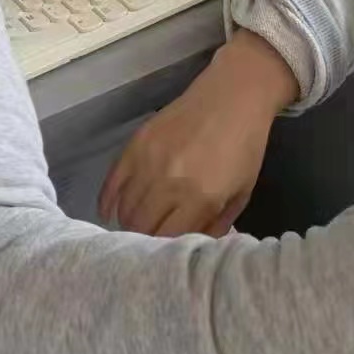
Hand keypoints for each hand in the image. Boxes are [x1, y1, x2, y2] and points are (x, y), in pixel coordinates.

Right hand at [98, 30, 297, 236]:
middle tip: (148, 246)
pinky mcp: (136, 143)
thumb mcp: (241, 193)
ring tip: (134, 229)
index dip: (165, 254)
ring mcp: (149, 160)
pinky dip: (108, 200)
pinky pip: (112, 181)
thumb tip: (194, 248)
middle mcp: (169, 182)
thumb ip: (216, 226)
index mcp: (200, 197)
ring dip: (127, 224)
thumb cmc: (245, 147)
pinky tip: (109, 212)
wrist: (233, 95)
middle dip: (144, 243)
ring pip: (125, 209)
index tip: (166, 257)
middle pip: (141, 228)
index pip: (168, 240)